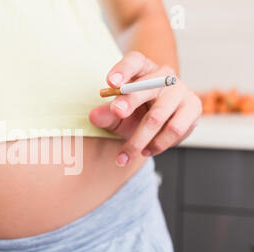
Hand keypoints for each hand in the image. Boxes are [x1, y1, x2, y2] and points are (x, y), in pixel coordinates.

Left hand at [89, 51, 201, 166]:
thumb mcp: (116, 114)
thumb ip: (105, 114)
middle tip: (116, 112)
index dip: (122, 70)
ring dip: (140, 138)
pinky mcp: (192, 108)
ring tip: (125, 154)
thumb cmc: (134, 113)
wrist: (158, 124)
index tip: (111, 82)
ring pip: (159, 115)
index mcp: (142, 69)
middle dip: (130, 100)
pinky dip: (158, 144)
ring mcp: (180, 90)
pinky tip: (145, 152)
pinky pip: (175, 129)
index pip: (134, 61)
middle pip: (148, 85)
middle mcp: (163, 76)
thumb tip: (94, 116)